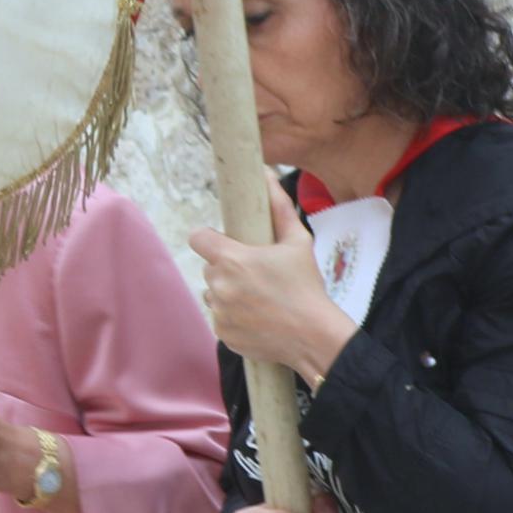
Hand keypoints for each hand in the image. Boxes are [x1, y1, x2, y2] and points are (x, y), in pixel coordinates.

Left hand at [191, 188, 356, 384]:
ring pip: (213, 294)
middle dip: (227, 269)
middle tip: (258, 276)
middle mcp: (219, 285)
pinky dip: (234, 317)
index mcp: (233, 259)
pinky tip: (258, 318)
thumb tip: (266, 175)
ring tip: (259, 299)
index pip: (198, 238)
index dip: (210, 239)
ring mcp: (219, 312)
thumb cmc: (307, 287)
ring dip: (228, 293)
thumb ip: (279, 207)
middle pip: (209, 268)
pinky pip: (220, 318)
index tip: (226, 244)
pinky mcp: (223, 333)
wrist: (314, 337)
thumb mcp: (299, 243)